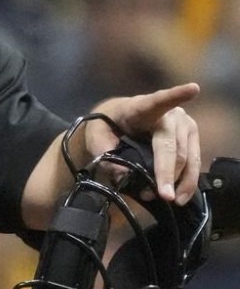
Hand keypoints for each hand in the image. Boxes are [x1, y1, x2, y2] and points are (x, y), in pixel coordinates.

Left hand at [87, 83, 201, 204]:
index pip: (159, 101)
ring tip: (169, 200)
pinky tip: (179, 196)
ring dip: (178, 181)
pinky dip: (186, 182)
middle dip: (167, 172)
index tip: (193, 88)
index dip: (176, 95)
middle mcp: (169, 114)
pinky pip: (193, 163)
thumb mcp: (96, 135)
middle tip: (164, 196)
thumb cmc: (107, 124)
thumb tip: (121, 175)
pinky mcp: (191, 139)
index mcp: (142, 107)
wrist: (118, 121)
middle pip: (171, 146)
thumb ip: (103, 151)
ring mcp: (184, 126)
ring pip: (186, 158)